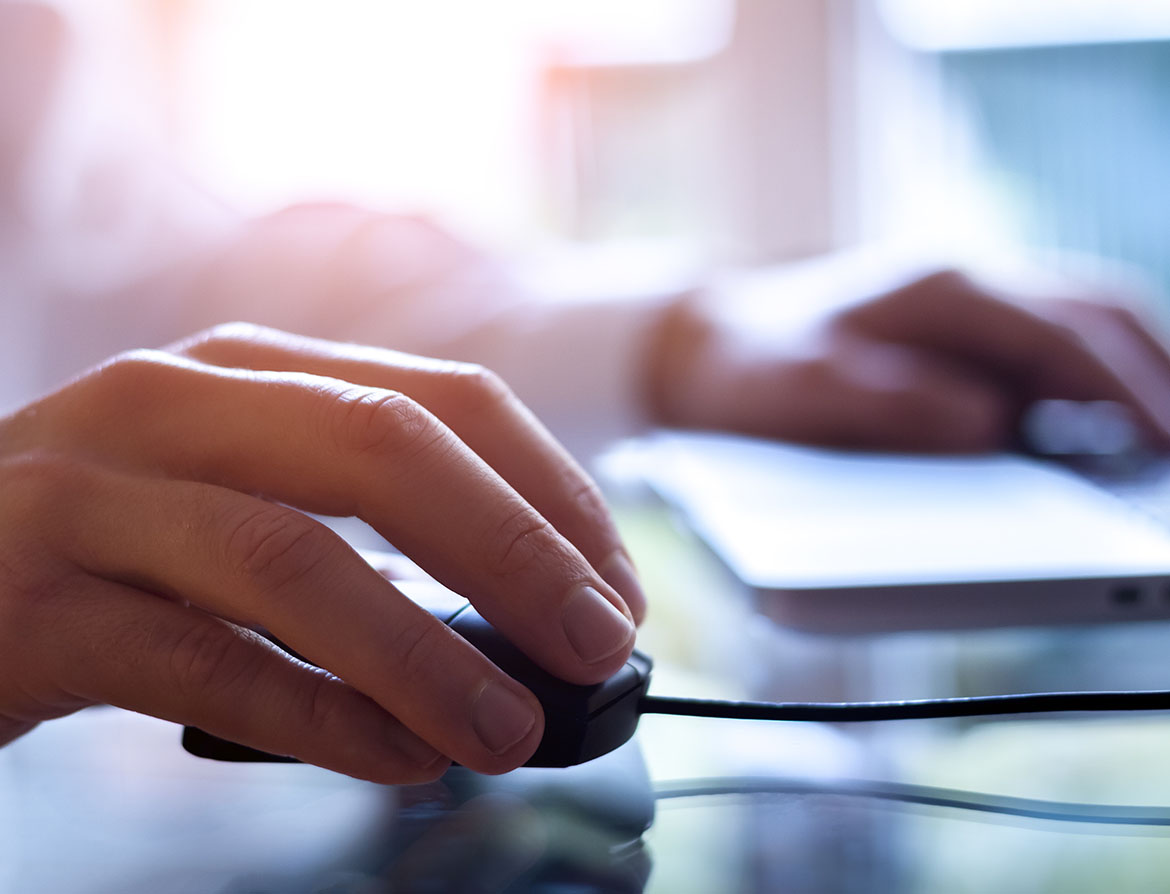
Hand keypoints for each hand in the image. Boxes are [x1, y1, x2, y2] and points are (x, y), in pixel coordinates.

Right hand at [0, 324, 642, 780]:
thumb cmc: (110, 548)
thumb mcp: (240, 499)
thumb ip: (362, 538)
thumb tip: (523, 623)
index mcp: (251, 371)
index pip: (446, 401)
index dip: (551, 491)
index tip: (614, 585)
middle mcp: (173, 404)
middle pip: (383, 450)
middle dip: (515, 549)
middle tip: (599, 644)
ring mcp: (91, 494)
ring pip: (291, 558)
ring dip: (425, 654)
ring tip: (510, 730)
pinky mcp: (26, 604)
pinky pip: (201, 662)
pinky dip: (317, 715)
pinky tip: (394, 757)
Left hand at [648, 267, 1169, 451]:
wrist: (705, 341)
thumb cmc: (748, 369)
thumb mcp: (801, 392)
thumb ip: (892, 406)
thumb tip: (987, 428)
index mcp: (938, 290)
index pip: (1060, 338)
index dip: (1123, 393)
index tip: (1161, 443)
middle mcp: (963, 281)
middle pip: (1095, 316)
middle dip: (1152, 376)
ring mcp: (963, 300)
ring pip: (1079, 323)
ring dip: (1128, 374)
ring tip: (1154, 442)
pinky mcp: (955, 328)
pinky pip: (1044, 344)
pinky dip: (1086, 381)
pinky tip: (1094, 432)